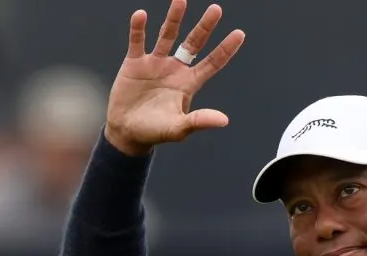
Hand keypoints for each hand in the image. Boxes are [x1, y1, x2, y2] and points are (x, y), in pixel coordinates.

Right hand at [104, 1, 244, 155]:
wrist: (127, 132)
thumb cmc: (155, 131)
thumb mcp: (179, 128)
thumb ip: (199, 121)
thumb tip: (224, 120)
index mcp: (189, 83)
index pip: (213, 62)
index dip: (226, 49)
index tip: (240, 33)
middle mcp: (175, 69)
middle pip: (193, 43)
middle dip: (205, 27)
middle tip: (216, 9)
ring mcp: (155, 63)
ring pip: (167, 35)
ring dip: (174, 19)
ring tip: (181, 0)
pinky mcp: (134, 63)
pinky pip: (137, 41)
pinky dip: (138, 28)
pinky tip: (140, 15)